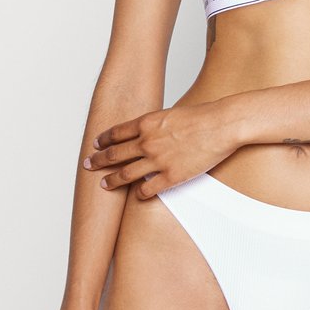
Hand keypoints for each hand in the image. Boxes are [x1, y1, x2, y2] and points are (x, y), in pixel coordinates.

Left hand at [83, 99, 237, 198]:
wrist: (221, 125)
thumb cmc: (202, 116)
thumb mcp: (171, 114)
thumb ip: (156, 125)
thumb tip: (146, 132)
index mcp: (147, 123)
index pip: (116, 133)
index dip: (103, 140)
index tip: (95, 145)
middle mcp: (147, 142)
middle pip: (114, 154)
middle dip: (98, 161)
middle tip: (88, 164)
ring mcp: (157, 161)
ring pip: (125, 174)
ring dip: (112, 180)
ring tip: (104, 184)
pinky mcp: (171, 176)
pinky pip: (147, 190)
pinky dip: (139, 194)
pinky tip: (136, 195)